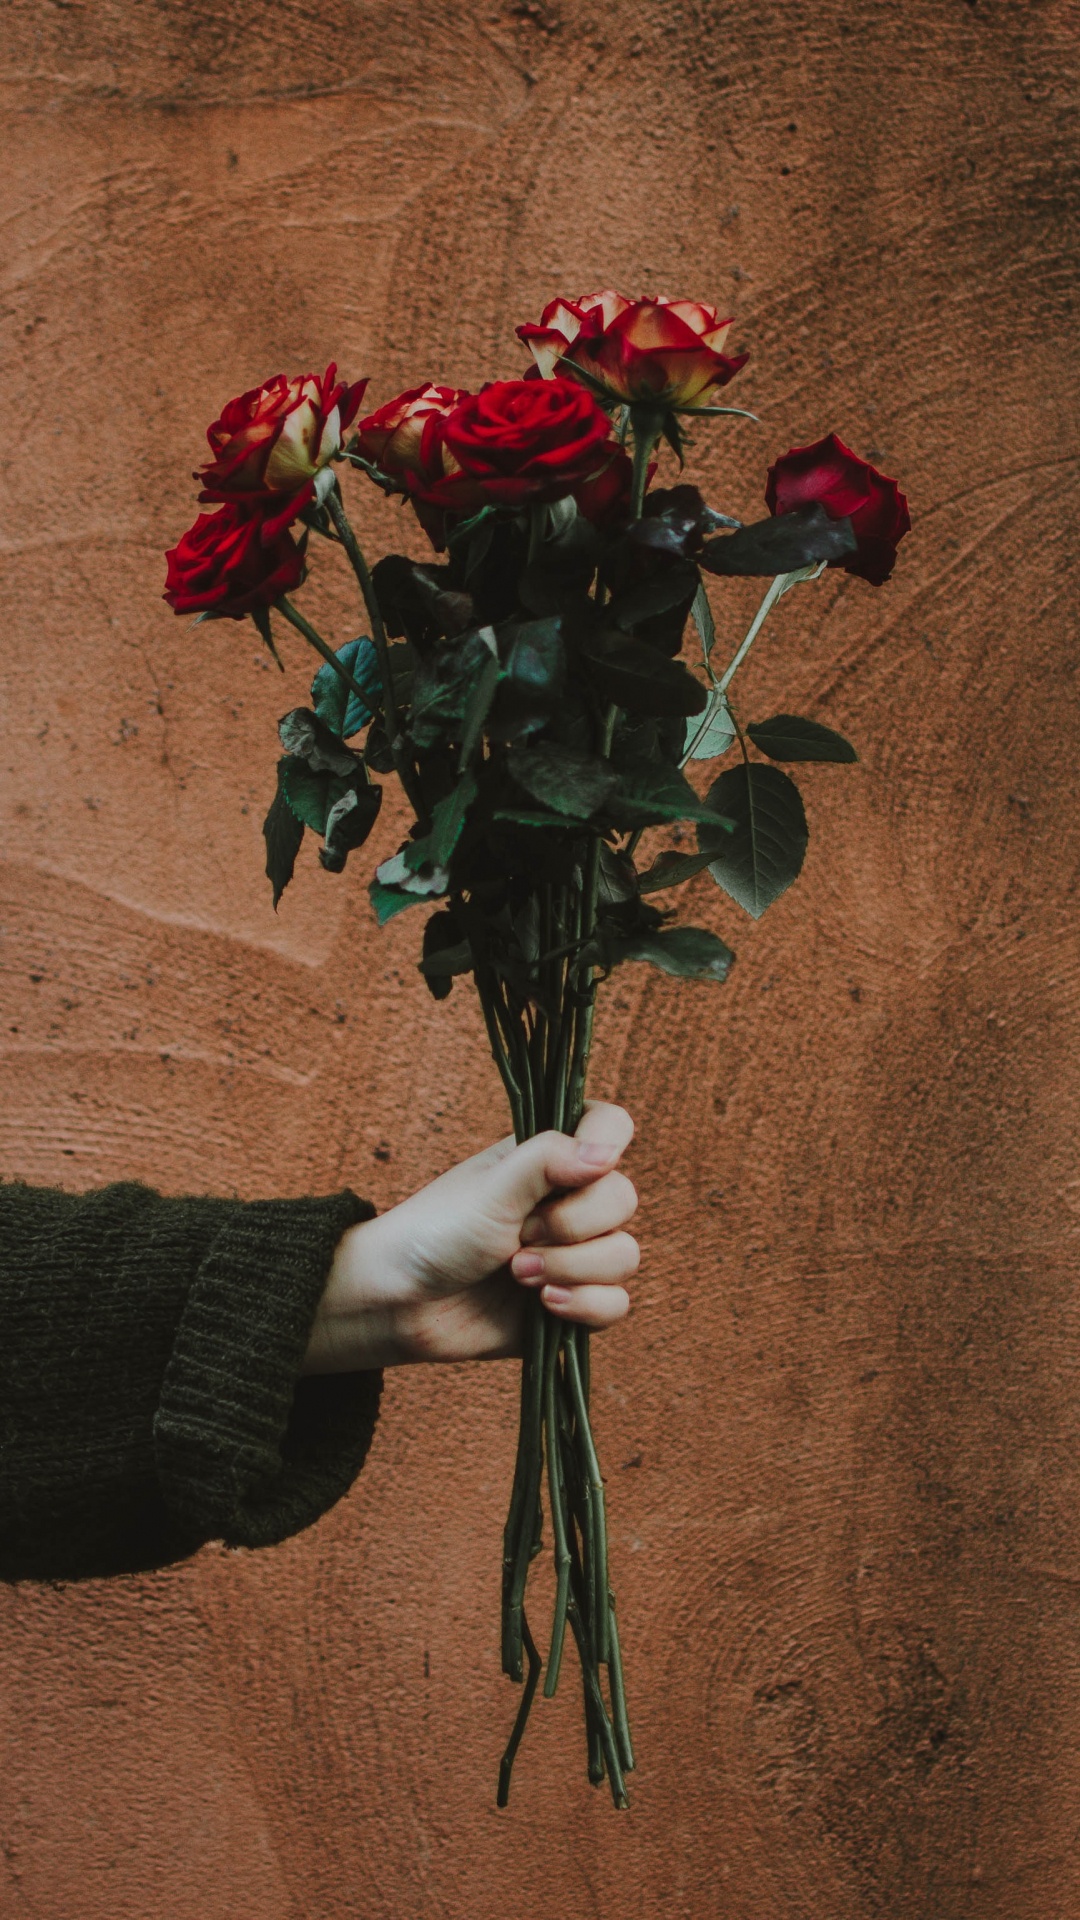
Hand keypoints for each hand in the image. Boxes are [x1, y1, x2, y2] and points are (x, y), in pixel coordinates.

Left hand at [302, 1102, 637, 1371]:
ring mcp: (574, 1253)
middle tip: (521, 1234)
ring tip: (518, 1274)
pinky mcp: (575, 1303)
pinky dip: (584, 1306)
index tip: (584, 1169)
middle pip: (624, 1199)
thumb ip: (547, 1161)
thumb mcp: (490, 1190)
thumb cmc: (435, 1233)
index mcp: (550, 1159)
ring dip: (572, 1268)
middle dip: (574, 1225)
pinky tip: (543, 1305)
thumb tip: (607, 1153)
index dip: (609, 1143)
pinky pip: (616, 1304)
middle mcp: (569, 1201)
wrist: (401, 1304)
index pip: (611, 1126)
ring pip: (625, 1256)